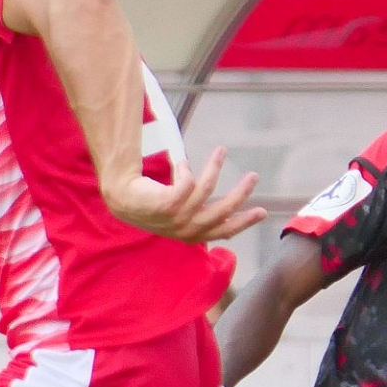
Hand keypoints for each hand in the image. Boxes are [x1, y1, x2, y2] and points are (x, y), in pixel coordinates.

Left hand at [105, 147, 265, 244]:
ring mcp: (176, 218)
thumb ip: (201, 213)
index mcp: (192, 235)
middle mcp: (186, 230)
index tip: (263, 211)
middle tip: (254, 176)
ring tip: (221, 151)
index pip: (225, 230)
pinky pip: (188, 181)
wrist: (123, 198)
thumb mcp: (181, 214)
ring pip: (207, 190)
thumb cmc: (152, 204)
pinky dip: (187, 169)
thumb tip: (228, 210)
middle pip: (223, 212)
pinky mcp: (167, 204)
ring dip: (215, 167)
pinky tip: (183, 163)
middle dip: (241, 193)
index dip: (245, 221)